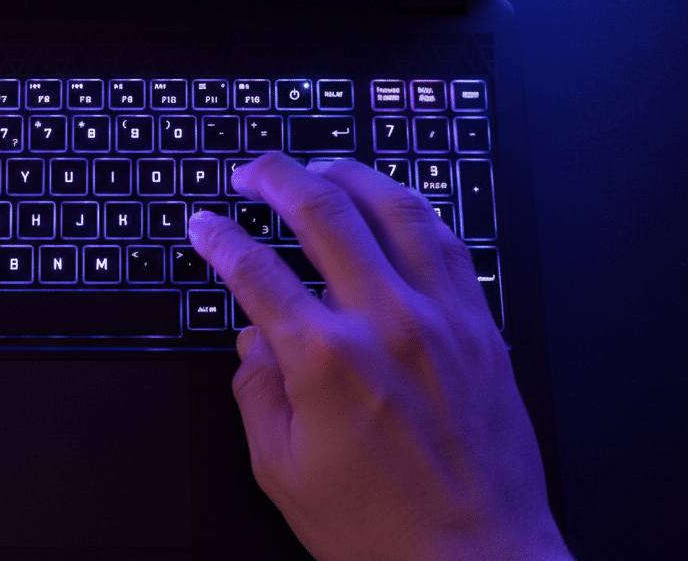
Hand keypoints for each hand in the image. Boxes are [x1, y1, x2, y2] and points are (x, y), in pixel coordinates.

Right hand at [189, 154, 570, 560]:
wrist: (477, 560)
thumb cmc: (383, 529)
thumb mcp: (282, 470)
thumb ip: (257, 391)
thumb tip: (254, 341)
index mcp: (325, 360)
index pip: (254, 271)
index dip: (219, 239)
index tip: (206, 226)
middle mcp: (385, 323)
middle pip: (322, 212)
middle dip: (275, 177)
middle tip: (253, 171)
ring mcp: (440, 318)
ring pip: (393, 208)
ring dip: (349, 173)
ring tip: (321, 167)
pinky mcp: (481, 327)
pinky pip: (449, 242)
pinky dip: (412, 210)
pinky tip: (393, 205)